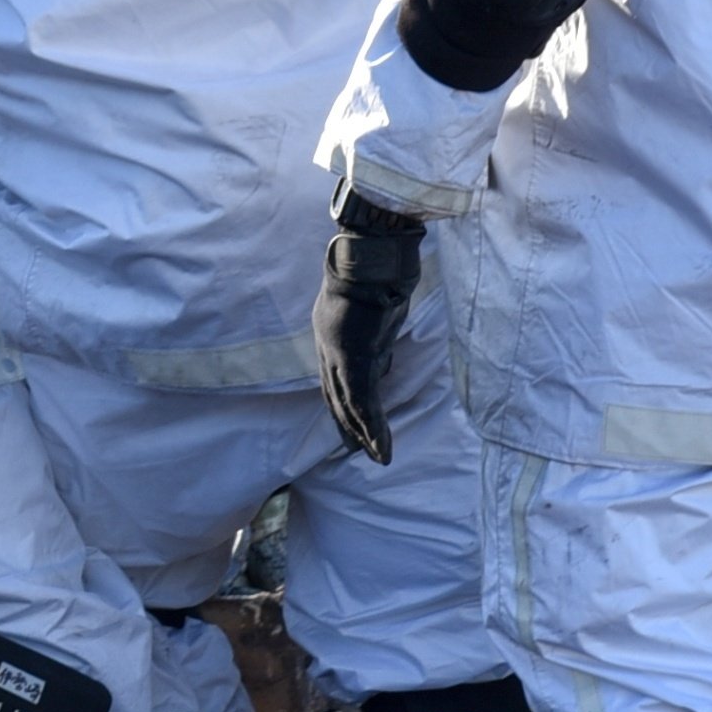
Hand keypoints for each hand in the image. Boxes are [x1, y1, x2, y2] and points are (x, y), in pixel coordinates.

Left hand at [313, 194, 426, 463]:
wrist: (372, 254)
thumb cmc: (377, 267)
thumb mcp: (376, 304)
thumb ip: (375, 330)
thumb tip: (384, 355)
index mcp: (329, 330)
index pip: (333, 374)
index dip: (341, 400)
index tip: (351, 419)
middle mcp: (327, 344)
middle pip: (335, 394)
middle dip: (346, 423)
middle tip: (357, 449)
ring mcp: (337, 352)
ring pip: (348, 403)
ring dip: (363, 433)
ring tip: (376, 457)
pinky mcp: (354, 358)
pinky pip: (362, 401)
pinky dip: (372, 427)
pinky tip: (380, 447)